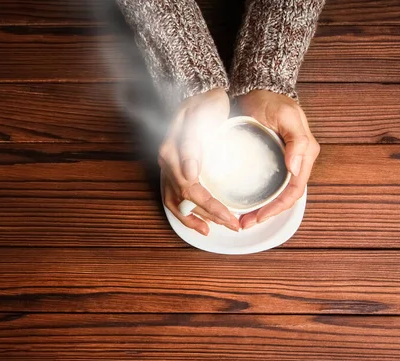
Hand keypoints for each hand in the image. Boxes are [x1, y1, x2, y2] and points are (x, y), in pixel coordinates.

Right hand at [160, 88, 239, 234]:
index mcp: (172, 154)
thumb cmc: (204, 104)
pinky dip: (187, 211)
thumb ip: (192, 144)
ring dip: (193, 218)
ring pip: (174, 202)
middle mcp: (167, 163)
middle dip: (208, 215)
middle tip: (232, 225)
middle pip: (183, 200)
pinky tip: (202, 219)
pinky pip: (175, 196)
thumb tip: (190, 172)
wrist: (200, 91)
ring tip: (212, 229)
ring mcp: (168, 166)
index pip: (191, 189)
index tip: (231, 216)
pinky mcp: (174, 167)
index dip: (211, 206)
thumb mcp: (201, 116)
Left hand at [236, 90, 319, 229]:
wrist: (258, 89)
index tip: (257, 218)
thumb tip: (295, 168)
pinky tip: (238, 203)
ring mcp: (280, 163)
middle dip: (265, 215)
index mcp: (304, 156)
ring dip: (258, 210)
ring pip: (272, 195)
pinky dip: (252, 197)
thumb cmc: (273, 101)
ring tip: (240, 220)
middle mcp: (294, 163)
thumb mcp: (286, 116)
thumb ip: (296, 141)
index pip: (293, 192)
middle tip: (243, 224)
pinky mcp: (266, 161)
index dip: (276, 208)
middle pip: (282, 198)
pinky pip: (263, 185)